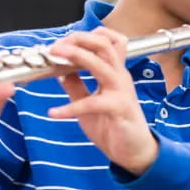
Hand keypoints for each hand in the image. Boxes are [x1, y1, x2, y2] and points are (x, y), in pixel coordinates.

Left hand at [49, 28, 157, 175]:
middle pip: (104, 44)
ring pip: (101, 64)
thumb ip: (77, 86)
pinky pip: (92, 103)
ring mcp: (121, 91)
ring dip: (75, 56)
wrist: (135, 152)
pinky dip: (70, 107)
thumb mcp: (89, 103)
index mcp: (114, 72)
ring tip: (54, 58)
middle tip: (55, 46)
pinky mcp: (119, 109)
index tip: (61, 44)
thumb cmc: (115, 126)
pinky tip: (54, 113)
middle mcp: (119, 77)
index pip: (106, 41)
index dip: (83, 37)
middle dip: (78, 39)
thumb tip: (60, 72)